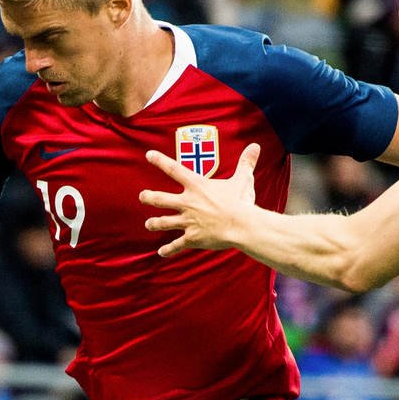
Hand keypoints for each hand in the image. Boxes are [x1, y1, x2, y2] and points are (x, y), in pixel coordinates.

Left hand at [140, 144, 260, 257]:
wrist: (241, 225)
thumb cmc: (241, 201)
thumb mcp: (243, 179)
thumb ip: (245, 163)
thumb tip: (255, 146)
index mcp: (196, 186)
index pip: (173, 169)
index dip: (159, 160)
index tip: (148, 155)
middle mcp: (187, 203)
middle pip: (161, 199)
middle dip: (149, 197)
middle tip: (142, 196)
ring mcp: (188, 221)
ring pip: (164, 222)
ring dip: (154, 223)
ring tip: (148, 224)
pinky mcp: (192, 238)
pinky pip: (177, 245)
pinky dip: (169, 250)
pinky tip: (161, 253)